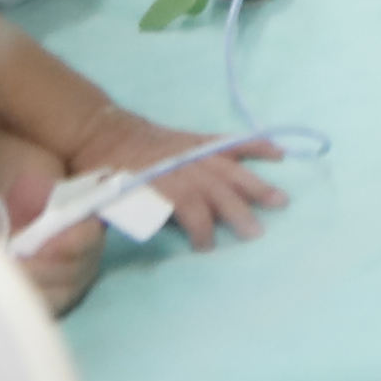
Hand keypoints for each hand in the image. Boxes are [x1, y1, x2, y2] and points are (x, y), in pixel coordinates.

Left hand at [87, 110, 286, 246]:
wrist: (100, 131)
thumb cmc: (103, 171)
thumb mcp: (106, 197)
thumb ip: (129, 217)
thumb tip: (146, 237)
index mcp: (159, 181)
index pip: (188, 207)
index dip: (200, 230)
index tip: (206, 249)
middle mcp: (182, 165)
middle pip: (215, 188)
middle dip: (237, 211)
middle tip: (256, 233)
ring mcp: (193, 150)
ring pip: (229, 167)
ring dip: (255, 184)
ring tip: (280, 200)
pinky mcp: (198, 140)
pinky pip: (230, 142)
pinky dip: (255, 145)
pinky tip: (278, 153)